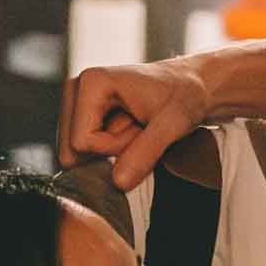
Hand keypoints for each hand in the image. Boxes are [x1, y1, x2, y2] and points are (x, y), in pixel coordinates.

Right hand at [63, 61, 215, 189]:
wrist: (192, 86)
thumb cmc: (185, 96)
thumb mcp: (173, 124)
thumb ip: (146, 152)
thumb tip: (118, 184)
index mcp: (91, 82)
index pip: (83, 143)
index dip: (115, 148)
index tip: (143, 128)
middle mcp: (75, 89)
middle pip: (73, 151)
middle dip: (110, 152)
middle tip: (140, 130)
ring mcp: (75, 104)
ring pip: (78, 156)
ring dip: (111, 152)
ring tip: (137, 129)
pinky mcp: (81, 116)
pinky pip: (85, 154)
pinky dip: (110, 151)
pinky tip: (130, 131)